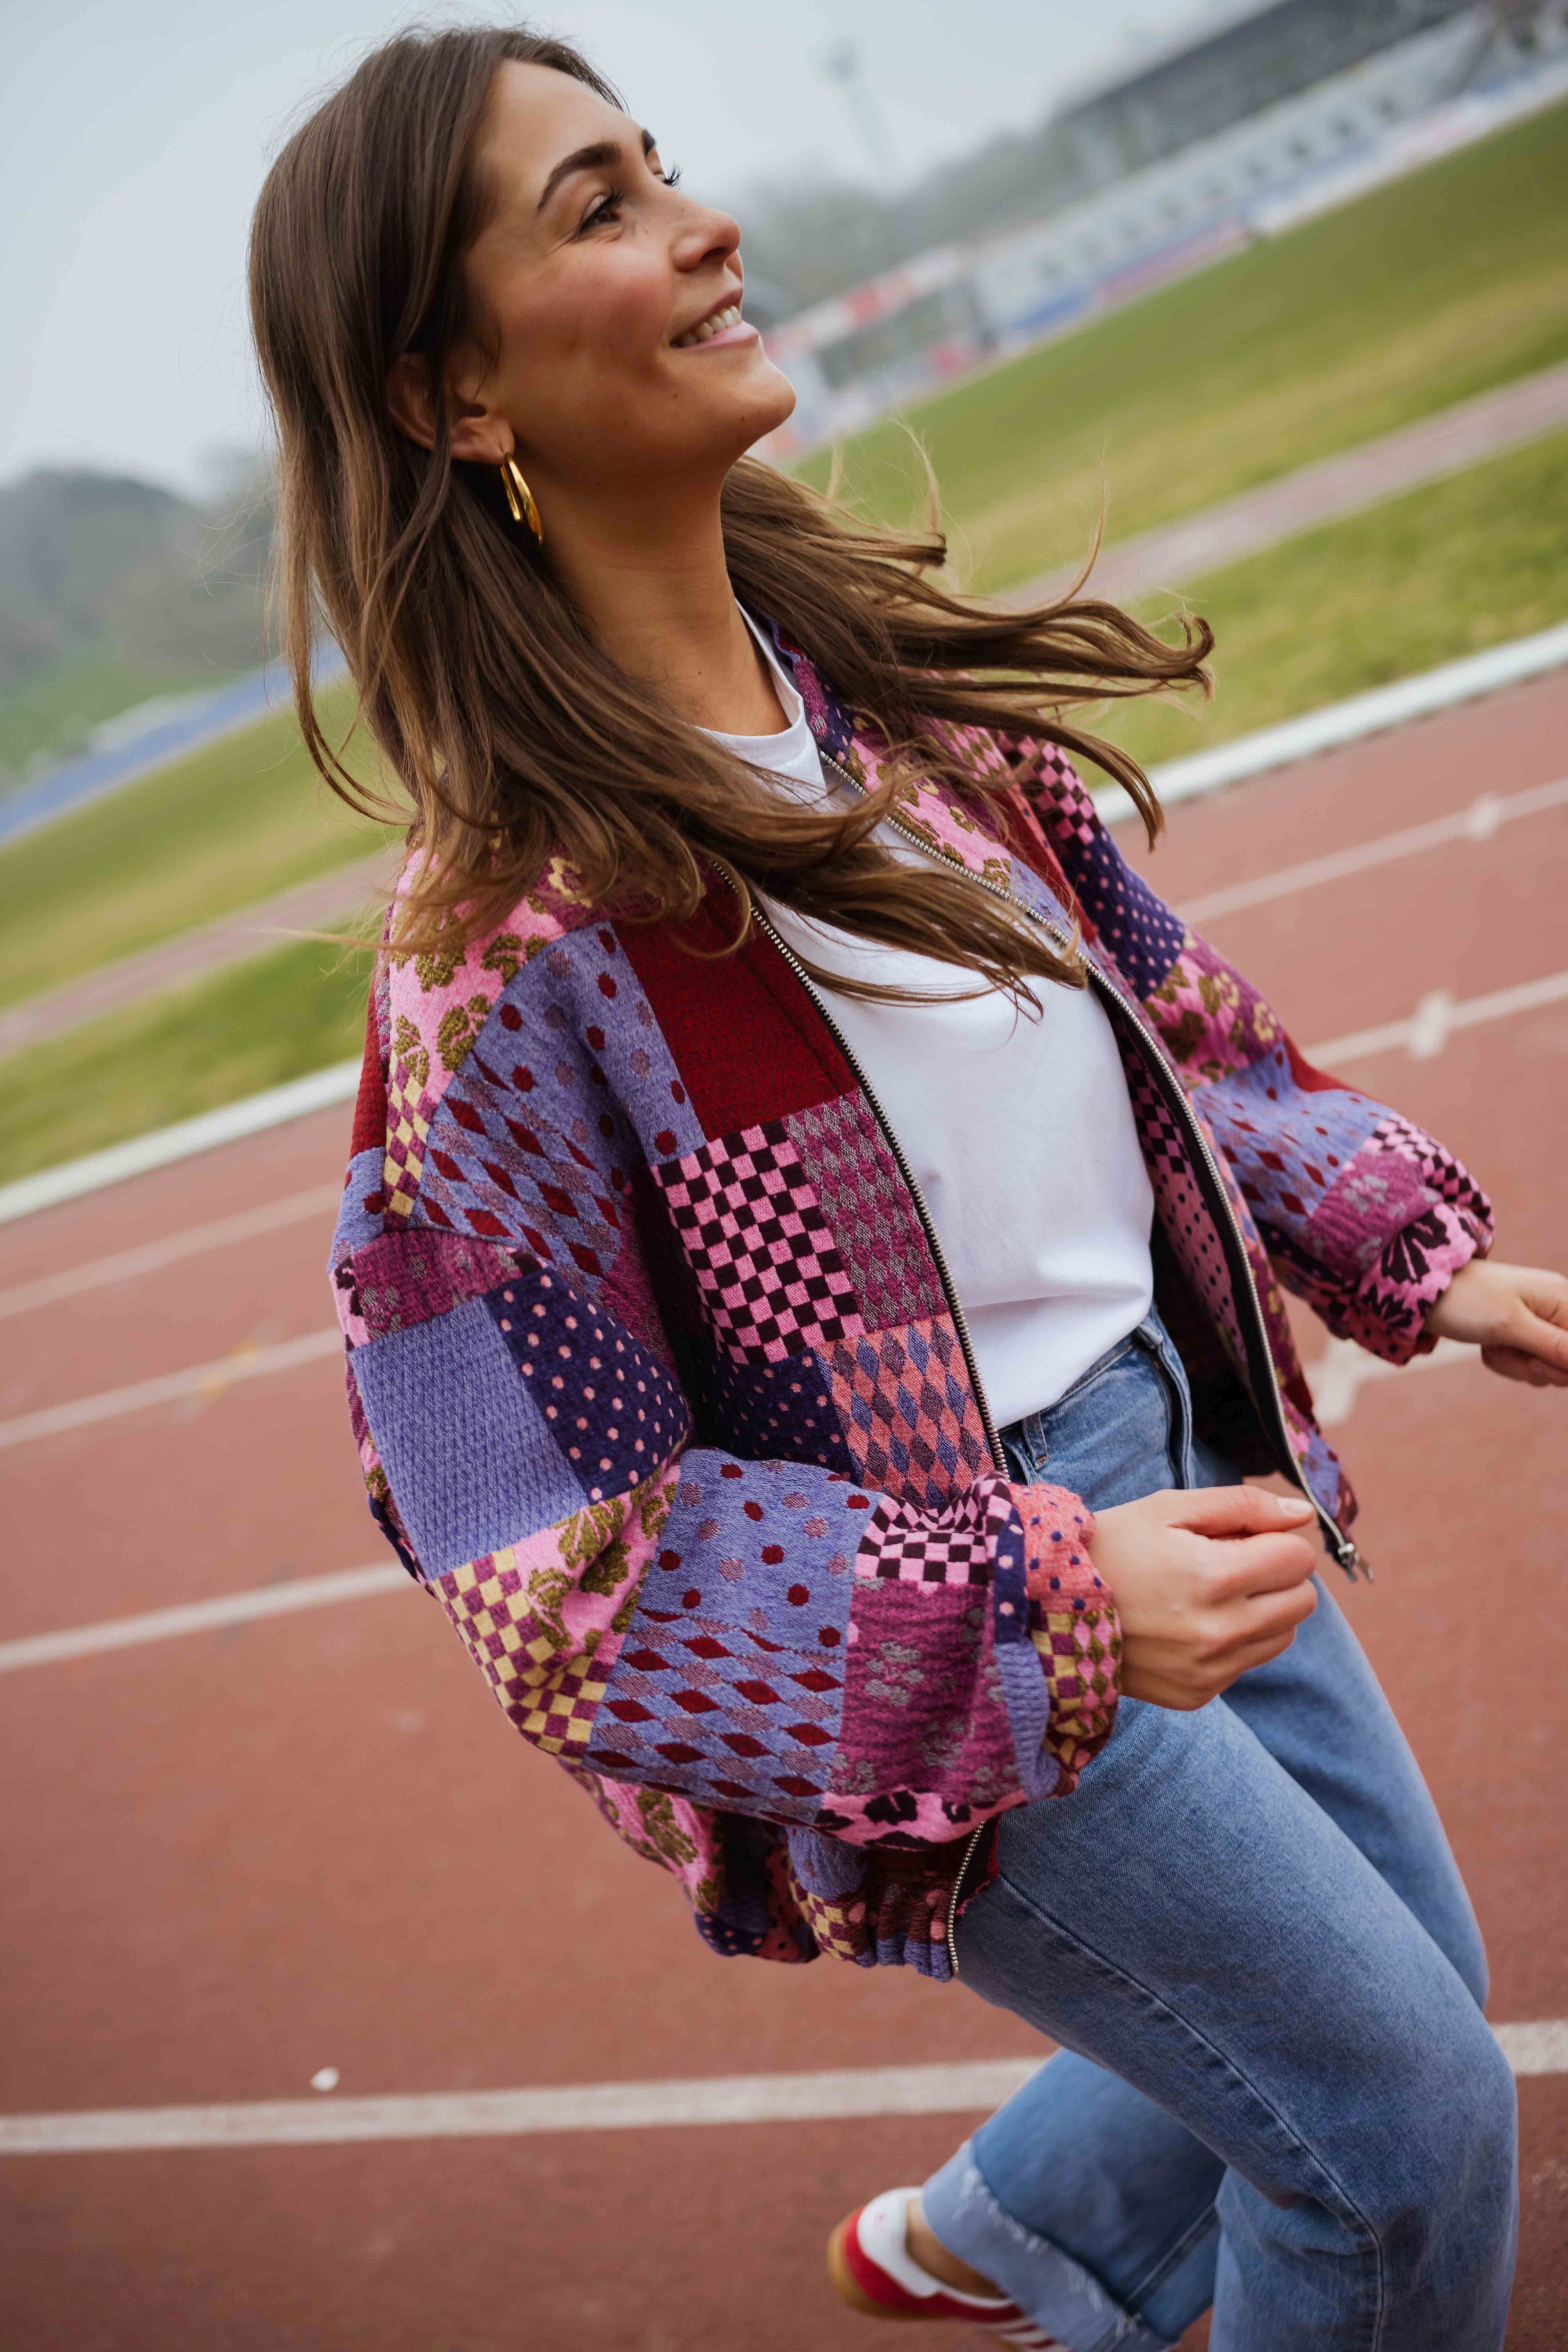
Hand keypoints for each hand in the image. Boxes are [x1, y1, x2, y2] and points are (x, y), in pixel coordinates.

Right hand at [1088, 1486, 1318, 1711]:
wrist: (1046, 1609)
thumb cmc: (1110, 1547)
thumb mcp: (1168, 1508)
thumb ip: (1242, 1506)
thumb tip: (1303, 1515)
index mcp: (1214, 1577)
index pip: (1298, 1559)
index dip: (1276, 1540)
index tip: (1242, 1537)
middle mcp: (1219, 1631)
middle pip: (1303, 1602)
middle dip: (1277, 1575)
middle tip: (1231, 1563)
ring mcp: (1209, 1670)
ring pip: (1283, 1636)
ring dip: (1261, 1611)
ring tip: (1208, 1595)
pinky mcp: (1198, 1694)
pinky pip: (1246, 1664)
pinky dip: (1231, 1641)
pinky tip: (1188, 1624)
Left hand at [1424, 1259, 1567, 1388]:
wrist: (1424, 1294)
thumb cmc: (1467, 1301)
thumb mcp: (1511, 1325)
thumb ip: (1556, 1346)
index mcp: (1563, 1299)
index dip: (1563, 1366)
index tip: (1534, 1361)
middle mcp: (1557, 1311)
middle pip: (1567, 1364)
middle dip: (1535, 1366)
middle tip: (1507, 1347)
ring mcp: (1540, 1324)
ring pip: (1545, 1369)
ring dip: (1515, 1364)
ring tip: (1492, 1342)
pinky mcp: (1521, 1336)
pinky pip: (1526, 1365)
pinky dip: (1504, 1361)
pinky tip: (1487, 1345)